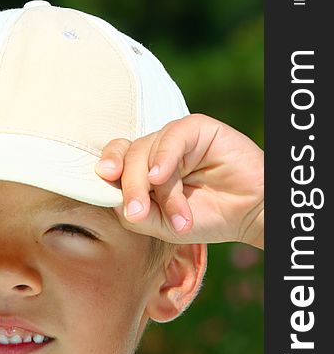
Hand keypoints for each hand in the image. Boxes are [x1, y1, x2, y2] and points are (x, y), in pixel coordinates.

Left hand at [95, 114, 263, 248]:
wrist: (250, 215)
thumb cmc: (205, 218)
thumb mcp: (162, 225)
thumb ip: (135, 213)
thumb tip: (112, 198)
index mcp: (143, 168)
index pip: (116, 159)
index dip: (108, 166)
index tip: (103, 178)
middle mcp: (155, 150)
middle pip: (128, 156)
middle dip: (130, 187)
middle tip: (139, 214)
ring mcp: (174, 138)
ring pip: (148, 151)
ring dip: (161, 190)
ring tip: (177, 217)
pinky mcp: (197, 129)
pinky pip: (172, 138)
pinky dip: (164, 159)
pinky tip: (161, 177)